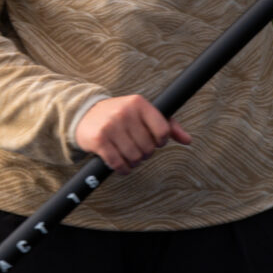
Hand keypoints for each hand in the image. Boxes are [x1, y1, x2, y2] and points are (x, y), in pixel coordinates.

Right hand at [75, 93, 190, 173]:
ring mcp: (111, 126)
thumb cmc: (119, 116)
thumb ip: (167, 125)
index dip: (160, 142)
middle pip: (148, 147)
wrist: (84, 114)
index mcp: (139, 103)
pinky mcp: (99, 140)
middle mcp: (125, 112)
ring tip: (129, 157)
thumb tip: (188, 140)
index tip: (154, 142)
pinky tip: (121, 166)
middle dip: (145, 154)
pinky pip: (118, 163)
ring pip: (134, 157)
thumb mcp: (142, 114)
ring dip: (133, 163)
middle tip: (137, 149)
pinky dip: (122, 169)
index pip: (162, 130)